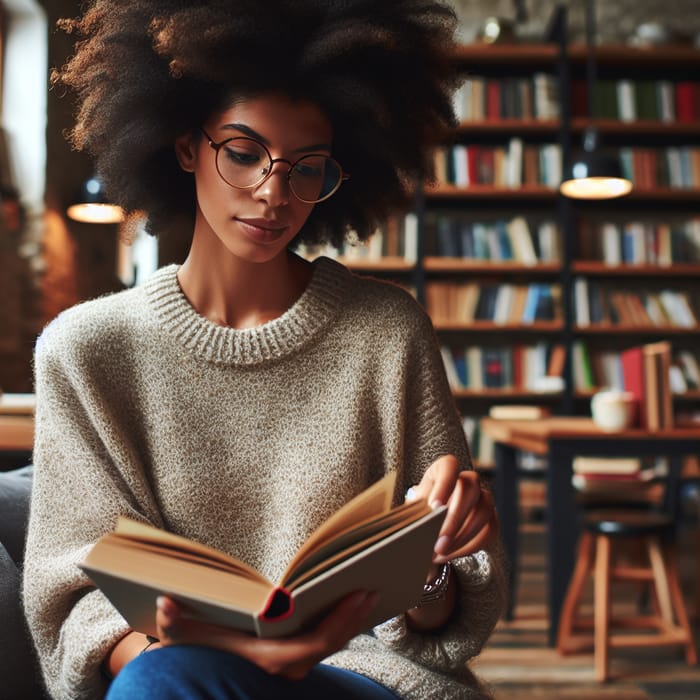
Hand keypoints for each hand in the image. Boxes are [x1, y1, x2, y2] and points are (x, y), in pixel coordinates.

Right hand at [154, 589, 378, 679]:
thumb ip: (174, 624)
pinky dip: (341, 623)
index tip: (362, 594)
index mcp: (270, 658)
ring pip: (332, 642)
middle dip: (355, 615)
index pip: (318, 641)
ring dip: (352, 619)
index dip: (343, 619)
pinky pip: (325, 640)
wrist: (201, 675)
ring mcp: (293, 664)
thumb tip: (164, 604)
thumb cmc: (197, 650)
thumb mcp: (183, 636)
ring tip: (370, 590)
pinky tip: (351, 604)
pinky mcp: (295, 656)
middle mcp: (287, 667)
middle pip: (333, 641)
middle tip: (375, 586)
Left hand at [408, 455, 497, 563]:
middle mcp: (467, 480)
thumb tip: (419, 521)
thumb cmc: (419, 512)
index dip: (444, 484)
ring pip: (484, 511)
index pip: (450, 466)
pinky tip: (452, 554)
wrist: (428, 528)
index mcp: (444, 470)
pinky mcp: (491, 519)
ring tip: (442, 552)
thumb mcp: (414, 507)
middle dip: (455, 518)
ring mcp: (482, 499)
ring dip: (463, 536)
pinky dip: (471, 546)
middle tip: (439, 541)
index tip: (434, 506)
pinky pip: (489, 531)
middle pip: (470, 488)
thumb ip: (417, 509)